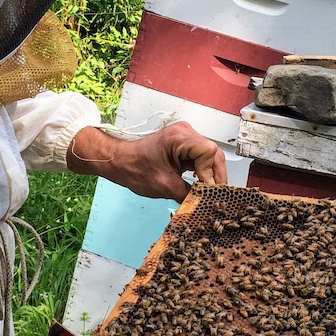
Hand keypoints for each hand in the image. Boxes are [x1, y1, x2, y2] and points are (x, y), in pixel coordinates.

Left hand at [67, 120, 227, 201]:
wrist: (119, 162)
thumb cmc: (135, 169)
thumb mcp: (165, 187)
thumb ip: (190, 195)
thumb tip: (207, 204)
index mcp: (179, 137)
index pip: (209, 153)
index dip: (212, 174)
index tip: (209, 192)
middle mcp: (185, 132)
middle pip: (213, 154)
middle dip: (215, 176)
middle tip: (216, 197)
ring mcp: (186, 136)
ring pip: (209, 156)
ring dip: (210, 175)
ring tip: (210, 194)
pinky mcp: (184, 144)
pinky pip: (201, 157)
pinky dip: (204, 171)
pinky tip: (202, 185)